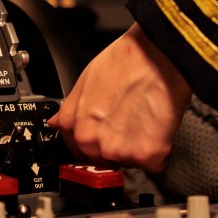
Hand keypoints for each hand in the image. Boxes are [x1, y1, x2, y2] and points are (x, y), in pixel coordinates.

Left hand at [47, 22, 192, 171]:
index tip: (109, 134)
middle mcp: (91, 141)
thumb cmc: (126, 61)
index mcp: (73, 125)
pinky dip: (160, 151)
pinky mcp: (146, 155)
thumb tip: (57, 124)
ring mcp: (118, 151)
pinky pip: (154, 164)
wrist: (158, 54)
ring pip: (130, 162)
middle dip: (119, 146)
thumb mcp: (84, 80)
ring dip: (139, 148)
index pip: (79, 151)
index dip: (98, 142)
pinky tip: (158, 126)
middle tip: (132, 120)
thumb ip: (70, 109)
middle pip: (105, 160)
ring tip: (145, 118)